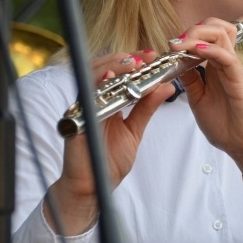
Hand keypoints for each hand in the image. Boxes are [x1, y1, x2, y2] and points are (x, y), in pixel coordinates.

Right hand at [45, 50, 174, 234]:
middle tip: (145, 56)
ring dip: (111, 67)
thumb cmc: (109, 159)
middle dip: (124, 59)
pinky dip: (96, 87)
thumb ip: (147, 107)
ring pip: (91, 79)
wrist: (94, 187)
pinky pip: (84, 100)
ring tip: (131, 63)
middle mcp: (91, 101)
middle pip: (102, 69)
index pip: (117, 73)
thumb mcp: (134, 130)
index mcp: (105, 101)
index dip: (133, 61)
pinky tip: (108, 79)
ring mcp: (82, 109)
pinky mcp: (75, 121)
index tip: (152, 55)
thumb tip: (167, 85)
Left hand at [168, 18, 242, 199]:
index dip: (188, 35)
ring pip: (222, 35)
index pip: (207, 36)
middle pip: (216, 28)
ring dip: (198, 35)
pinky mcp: (240, 80)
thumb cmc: (225, 126)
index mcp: (216, 67)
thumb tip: (176, 64)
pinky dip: (211, 50)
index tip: (169, 46)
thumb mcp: (198, 99)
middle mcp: (226, 64)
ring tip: (181, 43)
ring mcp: (234, 70)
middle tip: (175, 42)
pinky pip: (227, 57)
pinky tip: (197, 51)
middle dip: (193, 28)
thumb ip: (191, 80)